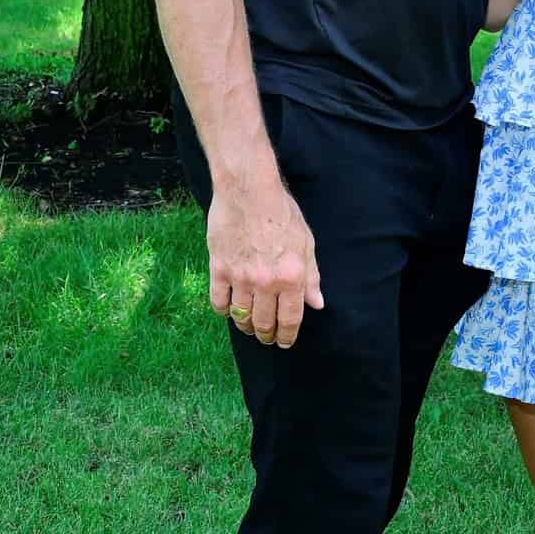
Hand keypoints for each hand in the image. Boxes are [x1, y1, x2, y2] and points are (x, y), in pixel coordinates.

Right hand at [206, 175, 323, 349]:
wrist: (248, 190)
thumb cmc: (282, 213)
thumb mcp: (306, 243)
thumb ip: (311, 276)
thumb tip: (316, 304)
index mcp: (291, 277)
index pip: (290, 319)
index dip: (287, 336)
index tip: (285, 342)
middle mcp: (266, 282)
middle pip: (264, 323)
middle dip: (267, 335)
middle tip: (267, 337)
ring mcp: (240, 277)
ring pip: (241, 316)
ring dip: (245, 327)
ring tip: (249, 327)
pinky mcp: (219, 268)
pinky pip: (219, 301)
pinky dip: (224, 311)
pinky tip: (229, 309)